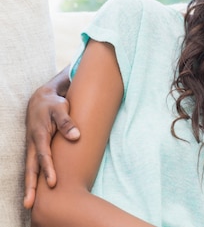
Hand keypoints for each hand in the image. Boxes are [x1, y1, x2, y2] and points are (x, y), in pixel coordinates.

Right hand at [23, 67, 78, 208]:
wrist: (41, 97)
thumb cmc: (53, 103)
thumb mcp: (61, 108)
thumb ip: (67, 122)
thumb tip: (76, 136)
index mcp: (39, 135)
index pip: (43, 156)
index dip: (48, 169)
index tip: (52, 183)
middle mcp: (33, 144)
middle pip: (31, 168)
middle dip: (30, 186)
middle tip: (29, 204)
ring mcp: (33, 147)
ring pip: (30, 169)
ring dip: (30, 185)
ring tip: (29, 203)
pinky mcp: (35, 148)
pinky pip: (33, 166)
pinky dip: (33, 178)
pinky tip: (36, 190)